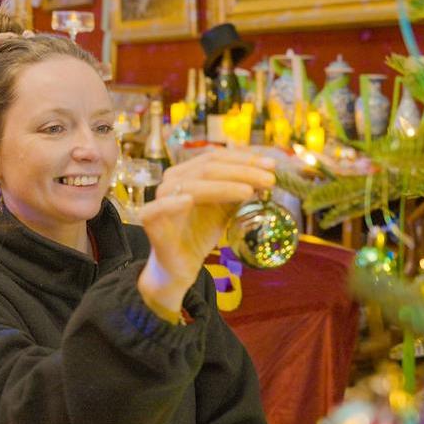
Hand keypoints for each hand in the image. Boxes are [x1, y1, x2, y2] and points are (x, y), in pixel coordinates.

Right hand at [137, 148, 275, 318]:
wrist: (180, 266)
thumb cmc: (200, 233)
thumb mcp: (226, 209)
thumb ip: (240, 191)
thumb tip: (268, 174)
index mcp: (189, 172)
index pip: (217, 158)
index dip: (245, 159)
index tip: (272, 165)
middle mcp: (173, 180)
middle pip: (208, 168)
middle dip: (242, 171)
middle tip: (269, 179)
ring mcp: (160, 199)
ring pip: (192, 185)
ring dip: (222, 186)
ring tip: (248, 192)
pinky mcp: (150, 220)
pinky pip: (159, 208)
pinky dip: (173, 203)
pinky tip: (189, 201)